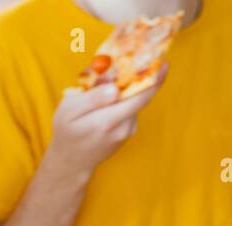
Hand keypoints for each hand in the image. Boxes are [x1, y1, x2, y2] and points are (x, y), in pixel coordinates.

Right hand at [43, 67, 166, 177]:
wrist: (72, 161)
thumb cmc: (67, 131)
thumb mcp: (69, 110)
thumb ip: (92, 99)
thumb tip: (115, 88)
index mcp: (108, 121)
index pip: (138, 98)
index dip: (153, 81)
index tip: (164, 64)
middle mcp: (124, 128)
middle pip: (142, 99)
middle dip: (147, 79)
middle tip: (148, 59)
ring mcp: (128, 132)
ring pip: (135, 104)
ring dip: (130, 89)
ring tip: (116, 78)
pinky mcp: (127, 133)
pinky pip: (130, 110)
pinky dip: (125, 99)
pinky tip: (111, 97)